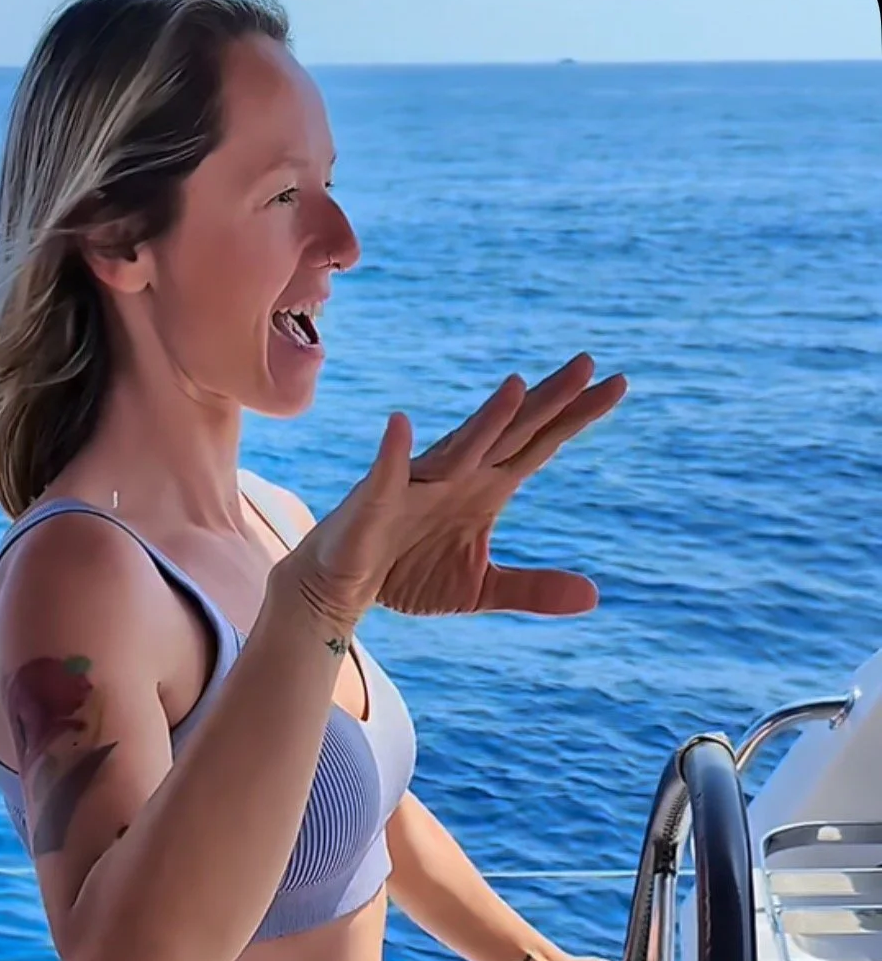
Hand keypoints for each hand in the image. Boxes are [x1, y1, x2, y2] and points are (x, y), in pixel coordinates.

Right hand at [282, 354, 626, 629]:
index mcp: (487, 487)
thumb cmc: (408, 573)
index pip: (540, 445)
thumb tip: (595, 596)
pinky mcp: (375, 502)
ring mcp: (417, 483)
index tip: (618, 384)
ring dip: (486, 420)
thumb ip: (534, 589)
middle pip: (512, 431)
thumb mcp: (481, 588)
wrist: (341, 586)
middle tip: (590, 363)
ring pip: (459, 448)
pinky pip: (385, 475)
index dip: (576, 417)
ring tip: (518, 388)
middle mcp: (459, 473)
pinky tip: (399, 426)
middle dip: (548, 401)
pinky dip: (391, 453)